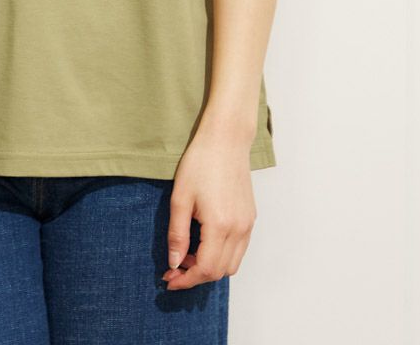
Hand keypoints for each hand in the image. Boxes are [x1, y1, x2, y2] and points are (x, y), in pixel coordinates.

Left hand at [161, 125, 256, 290]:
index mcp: (220, 225)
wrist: (225, 140)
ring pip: (231, 264)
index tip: (168, 279)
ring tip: (187, 254)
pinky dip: (221, 255)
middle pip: (219, 272)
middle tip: (173, 268)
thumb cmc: (200, 163)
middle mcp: (239, 230)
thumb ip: (177, 234)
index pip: (205, 269)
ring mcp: (248, 225)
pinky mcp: (250, 218)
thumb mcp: (180, 198)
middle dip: (195, 276)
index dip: (185, 279)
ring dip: (209, 267)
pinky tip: (203, 243)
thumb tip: (174, 263)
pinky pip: (239, 250)